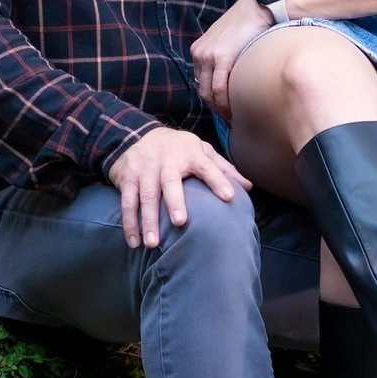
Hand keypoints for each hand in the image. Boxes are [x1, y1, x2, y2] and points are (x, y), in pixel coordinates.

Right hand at [108, 127, 249, 248]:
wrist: (138, 133)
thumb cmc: (179, 148)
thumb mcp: (202, 151)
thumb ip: (224, 169)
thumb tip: (250, 187)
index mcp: (190, 154)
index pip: (208, 167)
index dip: (219, 180)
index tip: (230, 197)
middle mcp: (166, 160)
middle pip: (169, 182)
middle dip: (174, 202)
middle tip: (180, 222)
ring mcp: (145, 169)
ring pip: (145, 195)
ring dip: (147, 220)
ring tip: (152, 244)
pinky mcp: (127, 177)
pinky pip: (127, 201)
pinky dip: (129, 223)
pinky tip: (134, 242)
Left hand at [190, 0, 273, 113]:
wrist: (257, 8)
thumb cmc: (248, 23)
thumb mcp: (227, 40)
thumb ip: (224, 56)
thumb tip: (232, 74)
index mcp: (199, 50)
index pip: (200, 81)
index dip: (210, 99)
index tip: (222, 110)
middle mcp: (199, 54)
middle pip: (201, 90)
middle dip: (214, 108)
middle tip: (227, 119)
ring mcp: (208, 57)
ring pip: (208, 93)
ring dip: (219, 109)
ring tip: (232, 118)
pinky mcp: (221, 59)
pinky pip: (219, 89)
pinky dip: (225, 103)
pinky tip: (234, 111)